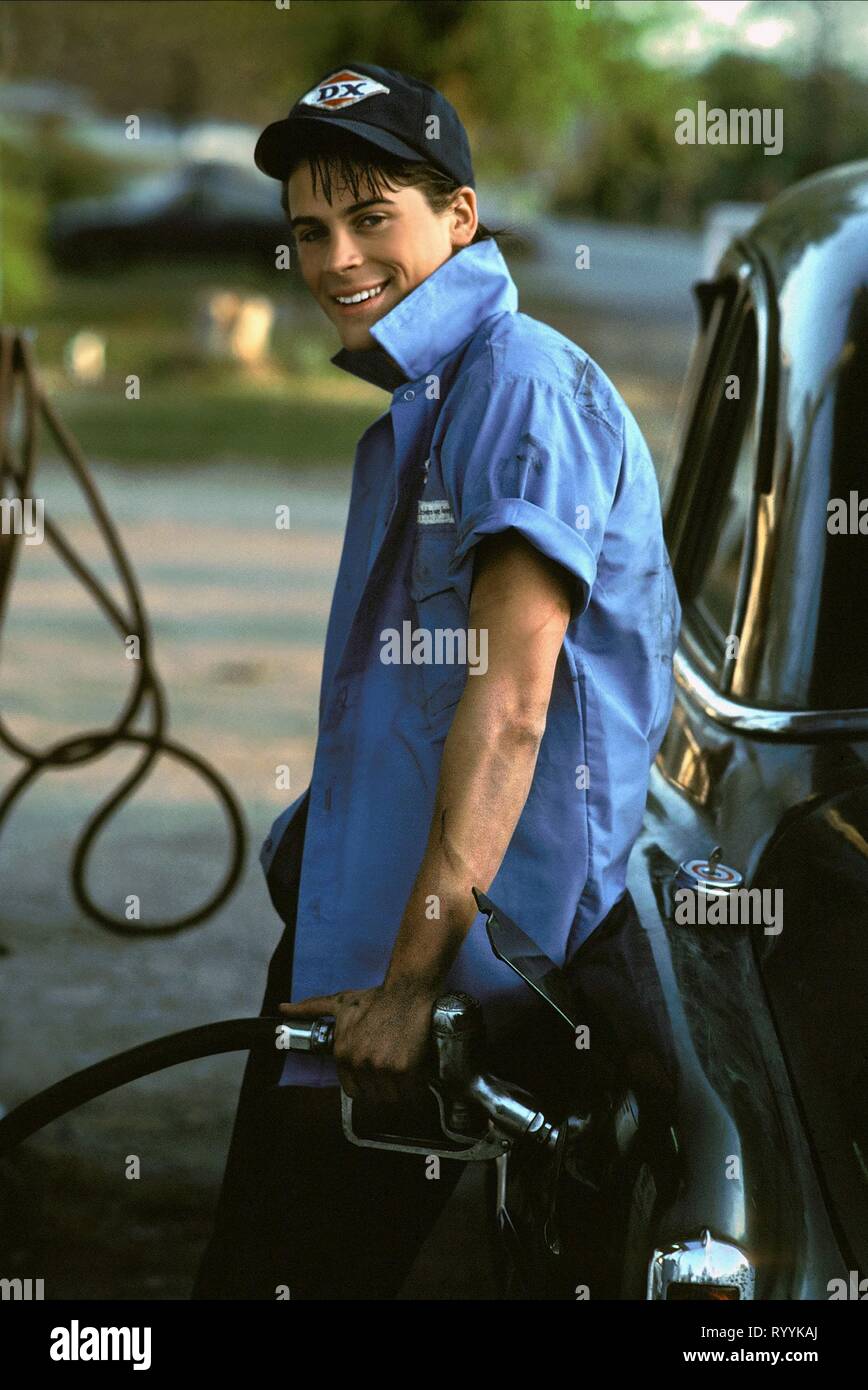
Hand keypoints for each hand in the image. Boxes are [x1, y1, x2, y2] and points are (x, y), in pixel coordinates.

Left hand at [278, 978, 439, 1105]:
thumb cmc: (375, 998)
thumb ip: (311, 1008)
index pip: (353, 1091)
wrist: (405, 990)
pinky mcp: (403, 1069)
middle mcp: (358, 1063)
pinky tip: (416, 1073)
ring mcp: (381, 1068)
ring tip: (406, 1072)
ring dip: (400, 1090)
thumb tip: (282, 1007)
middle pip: (373, 1096)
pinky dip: (415, 1087)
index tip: (376, 1075)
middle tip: (394, 1071)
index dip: (366, 1084)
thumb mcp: (340, 1003)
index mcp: (342, 1053)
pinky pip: (409, 1093)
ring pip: (391, 1098)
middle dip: (384, 1088)